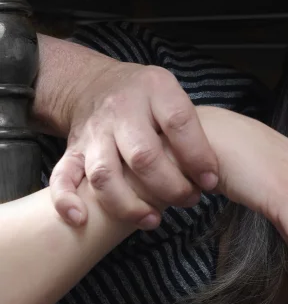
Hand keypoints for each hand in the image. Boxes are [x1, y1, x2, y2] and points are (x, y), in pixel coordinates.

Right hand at [50, 62, 219, 229]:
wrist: (94, 84)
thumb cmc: (148, 99)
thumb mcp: (174, 96)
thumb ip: (192, 130)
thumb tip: (210, 177)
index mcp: (154, 90)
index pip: (179, 123)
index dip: (198, 157)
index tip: (211, 182)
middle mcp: (121, 110)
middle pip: (143, 155)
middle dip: (170, 187)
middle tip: (189, 200)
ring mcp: (94, 132)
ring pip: (105, 174)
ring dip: (129, 204)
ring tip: (153, 219)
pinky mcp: (72, 151)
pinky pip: (61, 177)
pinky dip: (66, 201)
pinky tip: (82, 220)